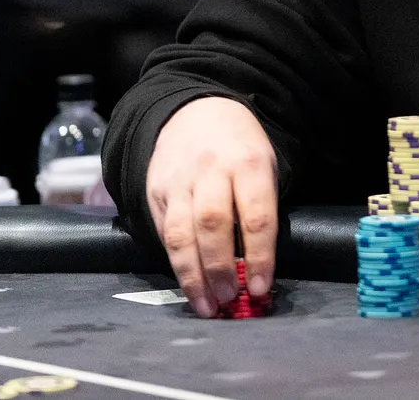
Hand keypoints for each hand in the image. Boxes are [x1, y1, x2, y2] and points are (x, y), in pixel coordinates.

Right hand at [147, 97, 277, 317]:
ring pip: (180, 233)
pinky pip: (162, 233)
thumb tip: (260, 266)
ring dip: (192, 276)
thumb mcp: (264, 165)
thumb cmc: (240, 148)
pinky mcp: (154, 192)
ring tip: (205, 305)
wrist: (195, 112)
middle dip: (220, 268)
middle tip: (229, 299)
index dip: (259, 255)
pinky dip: (174, 262)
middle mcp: (211, 171)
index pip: (256, 214)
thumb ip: (262, 208)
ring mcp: (178, 181)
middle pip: (213, 224)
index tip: (261, 287)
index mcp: (248, 163)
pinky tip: (187, 284)